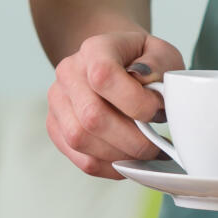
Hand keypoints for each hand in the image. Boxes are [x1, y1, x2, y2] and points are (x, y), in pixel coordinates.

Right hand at [47, 31, 186, 178]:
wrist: (115, 62)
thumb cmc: (141, 61)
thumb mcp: (160, 53)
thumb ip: (160, 68)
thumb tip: (152, 95)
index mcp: (94, 49)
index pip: (103, 77)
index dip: (135, 102)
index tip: (158, 111)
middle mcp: (68, 73)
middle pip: (91, 117)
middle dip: (132, 140)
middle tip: (156, 144)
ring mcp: (58, 101)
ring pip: (81, 141)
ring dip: (120, 156)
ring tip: (144, 153)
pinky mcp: (56, 128)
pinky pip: (81, 159)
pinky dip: (110, 167)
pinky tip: (129, 160)